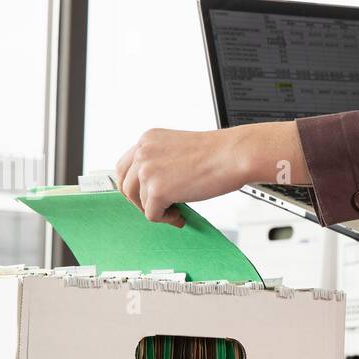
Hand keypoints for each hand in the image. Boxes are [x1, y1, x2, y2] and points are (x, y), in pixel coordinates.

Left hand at [115, 123, 306, 225]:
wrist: (233, 155)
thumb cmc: (217, 153)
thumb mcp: (179, 149)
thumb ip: (161, 162)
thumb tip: (152, 187)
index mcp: (148, 139)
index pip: (124, 167)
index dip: (134, 186)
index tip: (146, 196)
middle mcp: (143, 152)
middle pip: (125, 186)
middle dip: (141, 201)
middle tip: (161, 208)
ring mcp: (147, 171)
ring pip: (139, 202)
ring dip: (157, 210)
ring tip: (177, 210)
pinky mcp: (157, 190)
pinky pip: (152, 215)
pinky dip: (167, 219)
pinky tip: (181, 214)